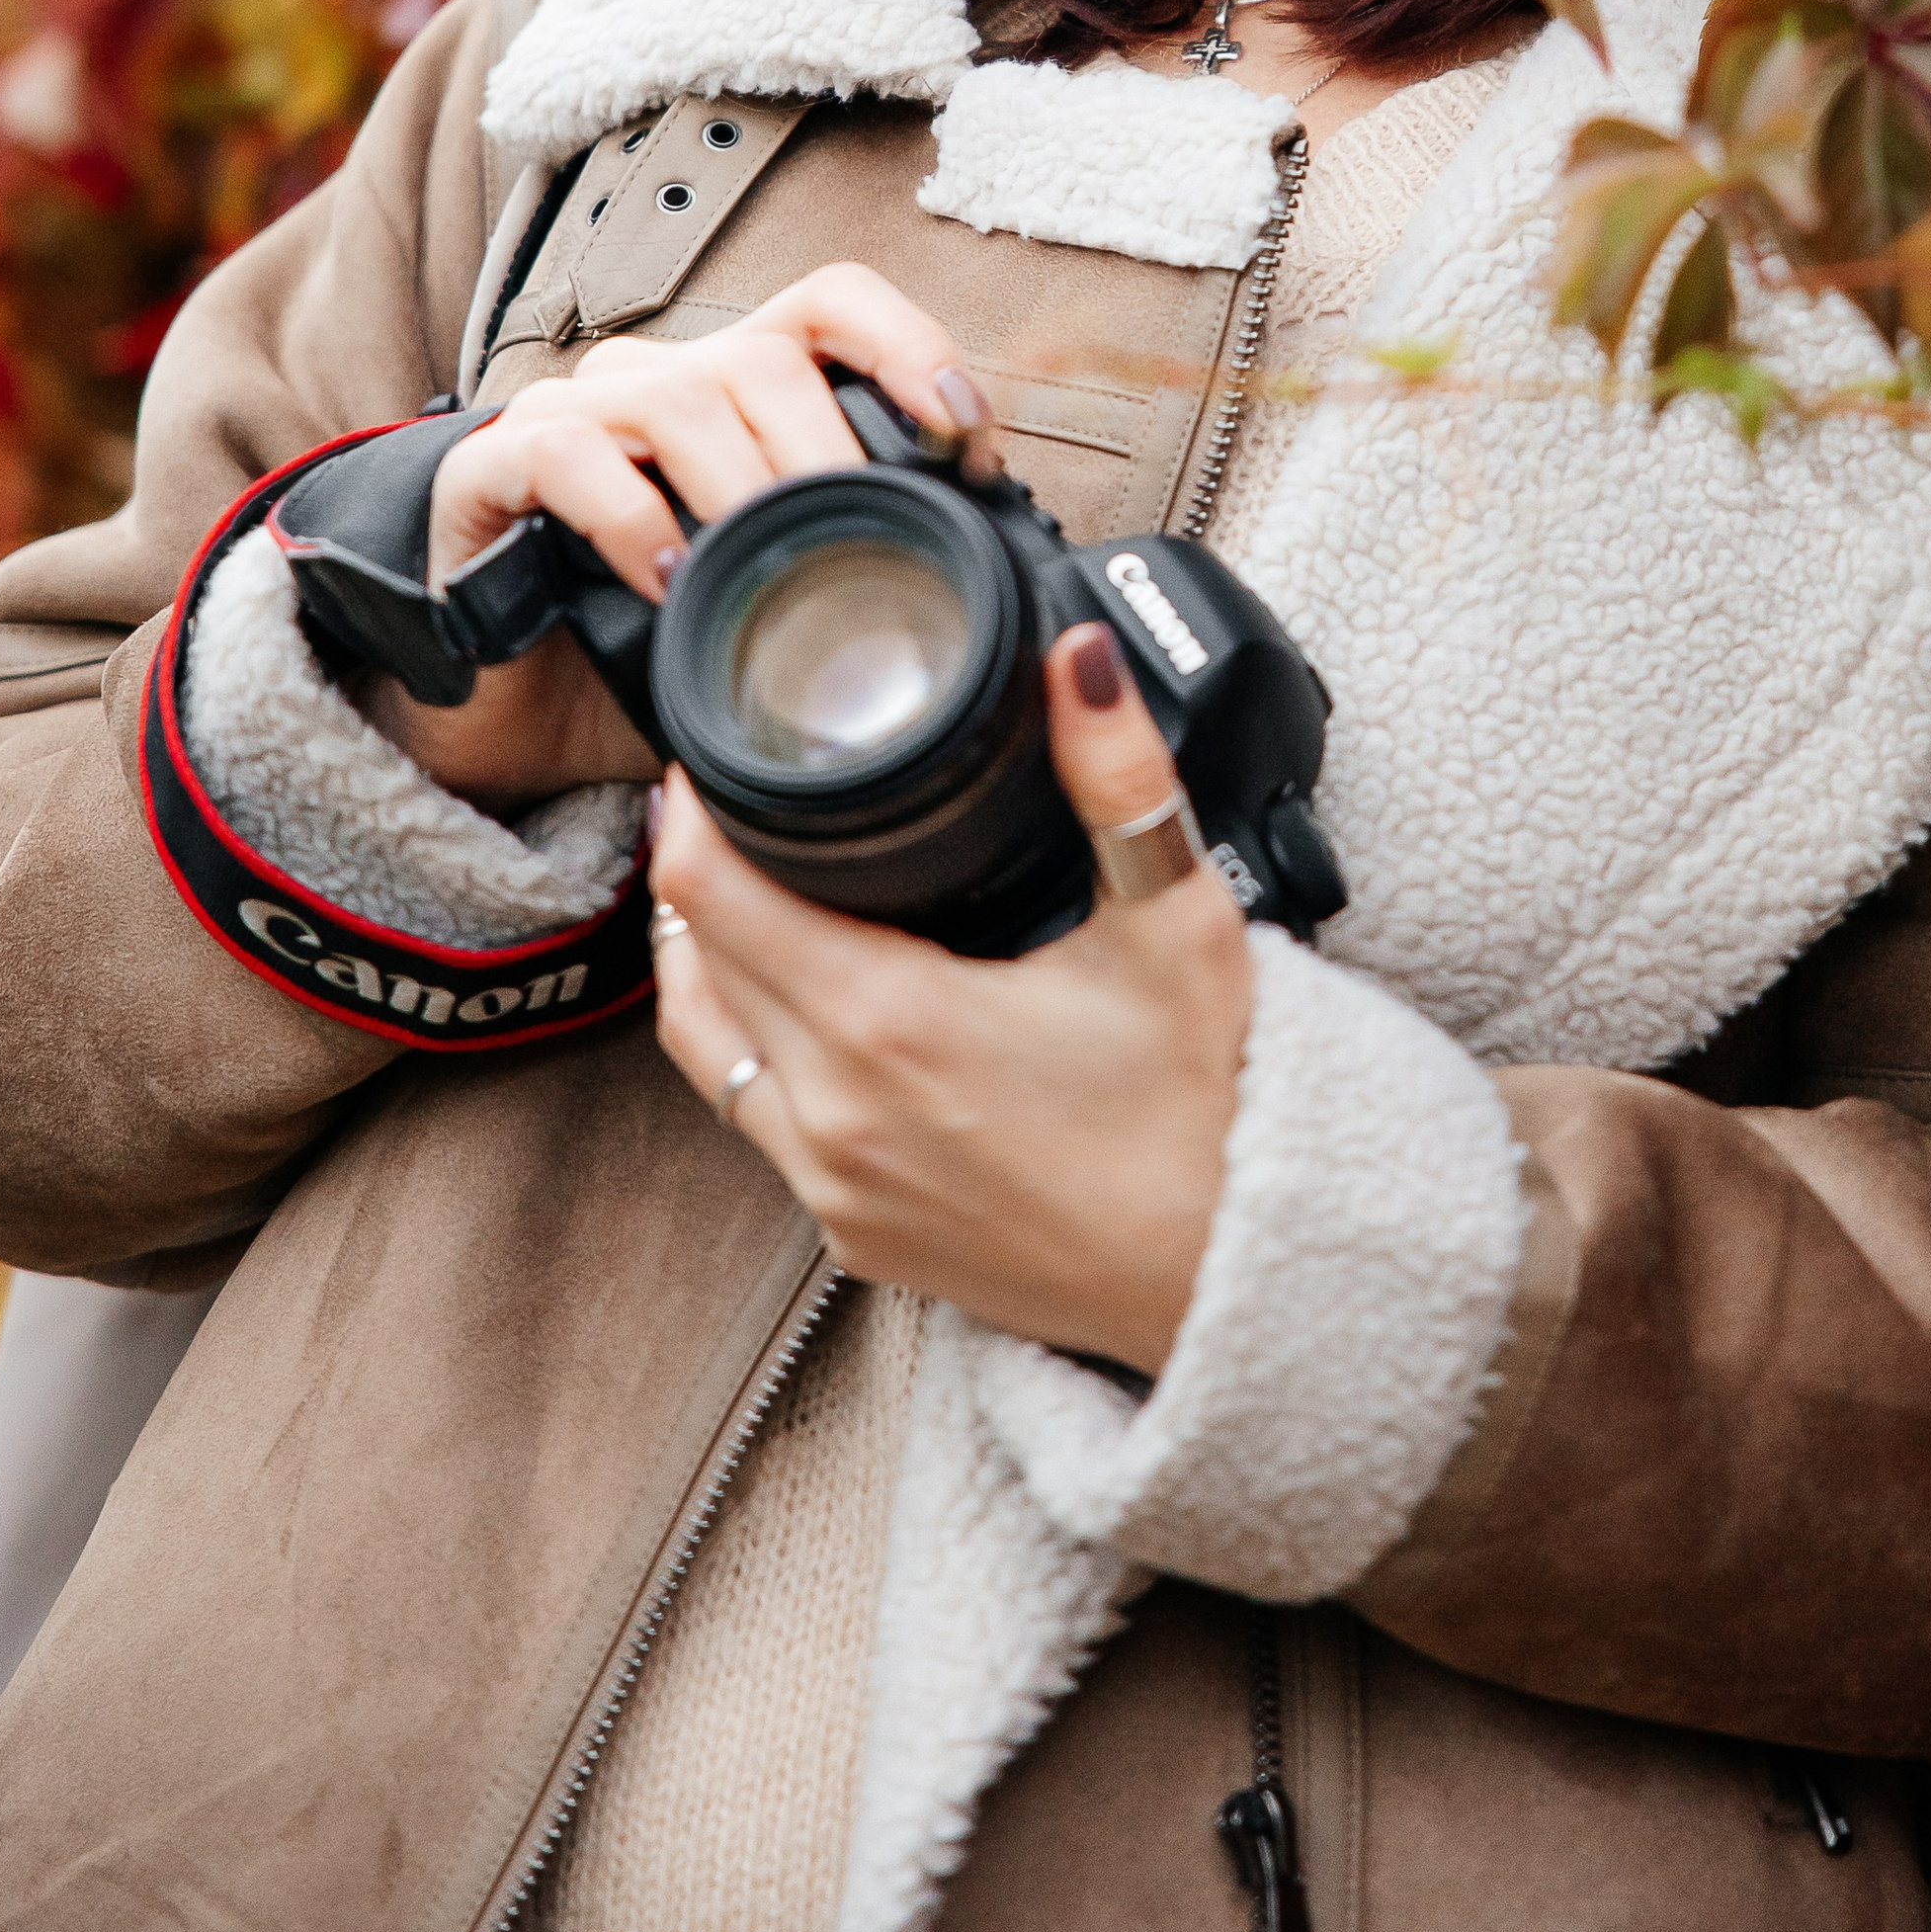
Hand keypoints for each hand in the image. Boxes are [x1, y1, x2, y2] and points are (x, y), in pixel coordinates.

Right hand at [363, 267, 995, 813]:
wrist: (507, 712)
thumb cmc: (647, 648)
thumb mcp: (770, 616)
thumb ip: (858, 590)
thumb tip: (992, 612)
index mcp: (738, 391)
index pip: (833, 305)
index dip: (908, 344)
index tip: (965, 436)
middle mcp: (659, 381)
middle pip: (765, 359)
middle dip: (834, 453)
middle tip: (867, 545)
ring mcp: (570, 416)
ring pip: (679, 398)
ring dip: (742, 486)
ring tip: (769, 565)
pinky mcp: (491, 470)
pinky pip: (568, 456)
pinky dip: (631, 518)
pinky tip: (670, 582)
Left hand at [650, 623, 1252, 1375]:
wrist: (1238, 1275)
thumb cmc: (1210, 1112)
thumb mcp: (1175, 920)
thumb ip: (1117, 773)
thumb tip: (1078, 657)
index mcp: (893, 1027)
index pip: (714, 899)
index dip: (692, 814)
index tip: (707, 762)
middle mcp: (837, 1117)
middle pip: (698, 965)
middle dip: (701, 872)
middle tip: (732, 801)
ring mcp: (837, 1188)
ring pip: (711, 1052)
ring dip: (710, 966)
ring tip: (743, 892)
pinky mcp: (855, 1238)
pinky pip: (758, 1125)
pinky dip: (757, 1050)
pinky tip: (806, 1006)